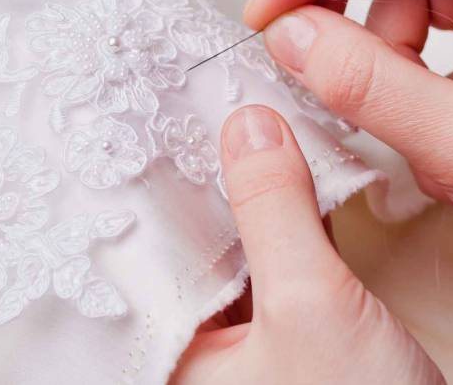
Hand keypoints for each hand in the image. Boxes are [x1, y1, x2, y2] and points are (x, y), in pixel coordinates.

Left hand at [173, 106, 442, 384]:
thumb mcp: (310, 304)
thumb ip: (272, 213)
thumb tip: (246, 126)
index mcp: (170, 353)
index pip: (142, 250)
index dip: (147, 180)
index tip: (150, 111)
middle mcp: (196, 349)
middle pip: (187, 244)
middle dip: (197, 178)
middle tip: (195, 99)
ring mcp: (245, 344)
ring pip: (235, 249)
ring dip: (247, 194)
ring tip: (241, 119)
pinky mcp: (294, 338)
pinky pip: (276, 263)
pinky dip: (286, 221)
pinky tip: (293, 173)